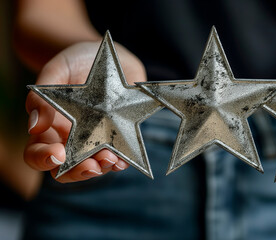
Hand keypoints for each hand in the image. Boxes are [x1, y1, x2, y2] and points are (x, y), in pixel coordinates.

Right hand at [25, 41, 146, 182]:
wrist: (110, 54)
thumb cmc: (77, 61)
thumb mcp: (57, 69)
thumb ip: (42, 96)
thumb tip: (33, 127)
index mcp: (50, 127)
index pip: (37, 153)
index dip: (43, 159)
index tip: (57, 154)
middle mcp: (71, 139)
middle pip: (67, 170)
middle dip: (78, 172)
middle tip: (92, 165)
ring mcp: (96, 140)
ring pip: (94, 166)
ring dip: (102, 168)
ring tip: (111, 159)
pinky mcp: (118, 136)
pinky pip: (118, 156)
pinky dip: (120, 162)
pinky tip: (124, 160)